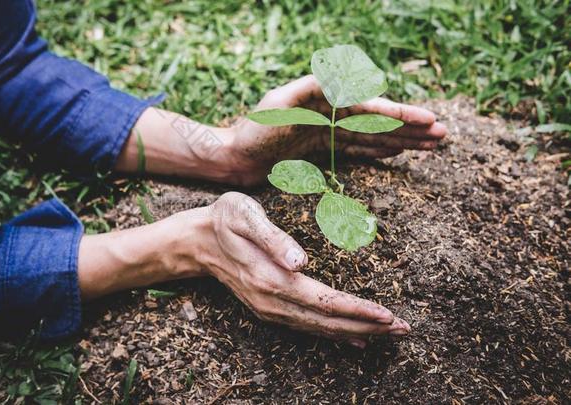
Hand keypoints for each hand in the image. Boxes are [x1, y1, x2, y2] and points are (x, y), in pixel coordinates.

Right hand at [78, 192, 409, 345]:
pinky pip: (308, 327)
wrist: (197, 241)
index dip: (357, 310)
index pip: (324, 301)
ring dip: (356, 332)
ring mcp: (271, 309)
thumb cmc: (225, 219)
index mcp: (272, 279)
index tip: (388, 315)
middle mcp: (273, 302)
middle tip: (405, 329)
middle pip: (327, 321)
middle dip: (368, 326)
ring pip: (320, 328)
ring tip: (389, 335)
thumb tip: (301, 262)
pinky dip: (334, 334)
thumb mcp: (245, 216)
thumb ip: (274, 239)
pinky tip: (355, 339)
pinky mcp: (270, 308)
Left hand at [227, 75, 446, 184]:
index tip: (428, 121)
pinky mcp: (323, 149)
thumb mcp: (277, 106)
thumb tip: (343, 76)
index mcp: (327, 101)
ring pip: (374, 136)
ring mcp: (330, 132)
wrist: (234, 157)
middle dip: (411, 128)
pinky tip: (398, 152)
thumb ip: (308, 88)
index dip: (401, 115)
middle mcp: (333, 114)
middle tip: (444, 135)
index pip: (371, 109)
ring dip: (402, 141)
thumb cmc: (252, 131)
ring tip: (431, 144)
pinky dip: (379, 151)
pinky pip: (358, 150)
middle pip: (379, 122)